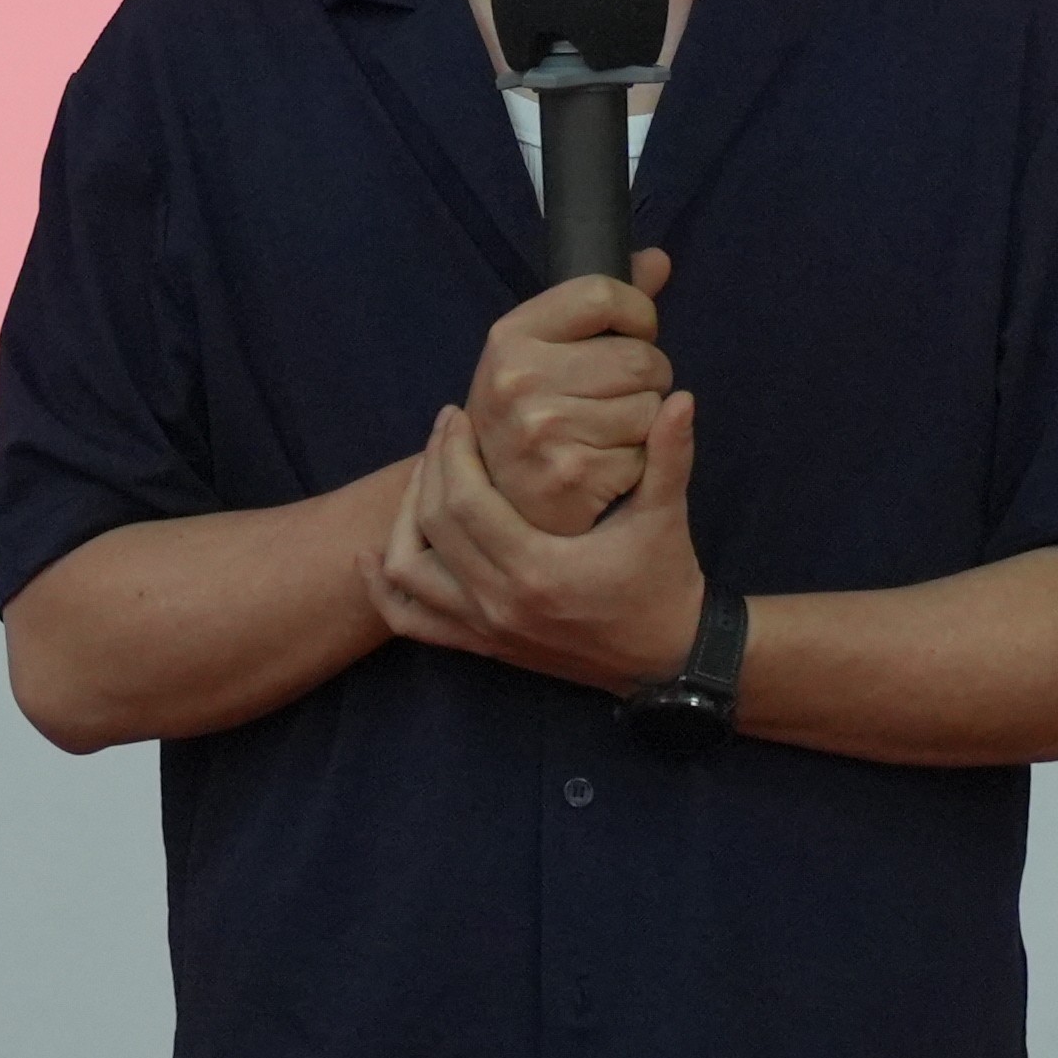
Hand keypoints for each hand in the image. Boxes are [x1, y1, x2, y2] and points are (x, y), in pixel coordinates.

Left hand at [369, 395, 707, 693]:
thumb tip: (683, 398)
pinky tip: (374, 555)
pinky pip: (412, 623)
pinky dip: (385, 590)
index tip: (456, 414)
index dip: (452, 453)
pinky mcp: (482, 645)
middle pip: (430, 529)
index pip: (465, 503)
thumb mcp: (667, 517)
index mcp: (538, 570)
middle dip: (429, 470)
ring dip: (401, 523)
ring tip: (424, 479)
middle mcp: (500, 604)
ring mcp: (486, 630)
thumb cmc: (665, 581)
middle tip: (444, 430)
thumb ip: (671, 456)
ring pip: (407, 576)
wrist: (667, 659)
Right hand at [462, 249, 675, 536]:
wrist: (501, 502)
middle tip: (622, 396)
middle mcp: (517, 378)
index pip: (603, 294)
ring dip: (646, 422)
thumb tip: (659, 259)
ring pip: (651, 407)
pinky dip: (639, 464)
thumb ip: (605, 304)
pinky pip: (646, 455)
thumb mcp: (547, 350)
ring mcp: (541, 428)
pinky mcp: (569, 475)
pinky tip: (607, 466)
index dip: (637, 314)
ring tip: (610, 431)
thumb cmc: (534, 414)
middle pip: (640, 357)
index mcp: (510, 335)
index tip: (635, 334)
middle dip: (649, 378)